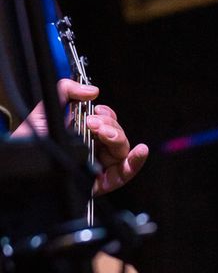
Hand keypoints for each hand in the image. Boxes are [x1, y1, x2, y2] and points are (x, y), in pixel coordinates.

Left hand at [17, 79, 148, 193]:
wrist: (21, 162)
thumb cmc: (32, 141)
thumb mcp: (46, 110)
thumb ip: (66, 91)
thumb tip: (93, 90)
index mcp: (85, 133)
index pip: (108, 121)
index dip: (106, 114)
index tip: (95, 111)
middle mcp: (95, 148)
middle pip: (117, 134)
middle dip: (110, 125)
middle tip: (93, 123)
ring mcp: (100, 165)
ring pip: (122, 149)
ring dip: (117, 137)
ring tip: (102, 133)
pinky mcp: (102, 182)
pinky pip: (125, 173)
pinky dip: (135, 162)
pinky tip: (140, 151)